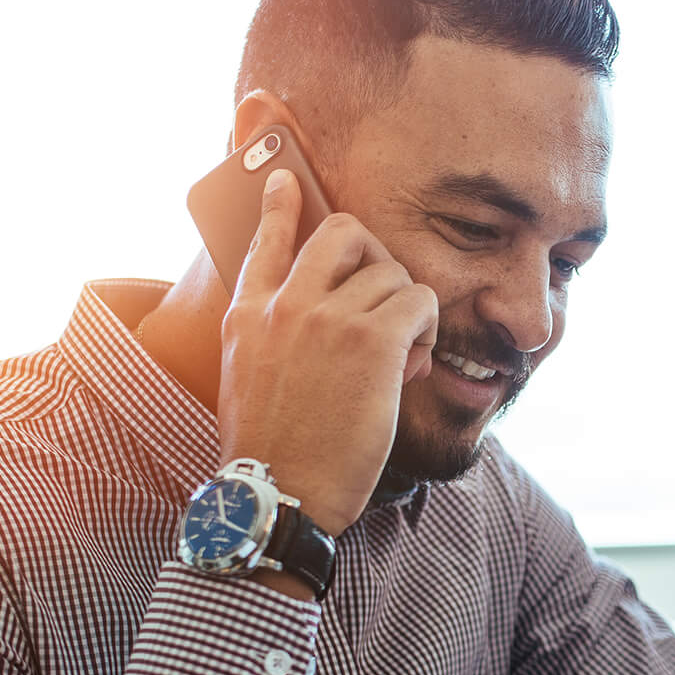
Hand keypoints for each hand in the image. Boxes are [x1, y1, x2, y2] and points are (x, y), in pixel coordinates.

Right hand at [216, 169, 438, 536]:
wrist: (280, 495)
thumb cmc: (272, 454)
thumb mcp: (247, 381)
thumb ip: (273, 339)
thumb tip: (322, 318)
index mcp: (247, 316)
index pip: (263, 241)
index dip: (278, 206)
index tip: (286, 179)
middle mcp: (285, 306)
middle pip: (342, 232)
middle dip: (374, 253)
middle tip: (385, 292)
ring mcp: (328, 319)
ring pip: (392, 272)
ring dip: (406, 308)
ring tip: (400, 355)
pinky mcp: (372, 341)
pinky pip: (420, 301)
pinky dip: (426, 327)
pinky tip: (412, 362)